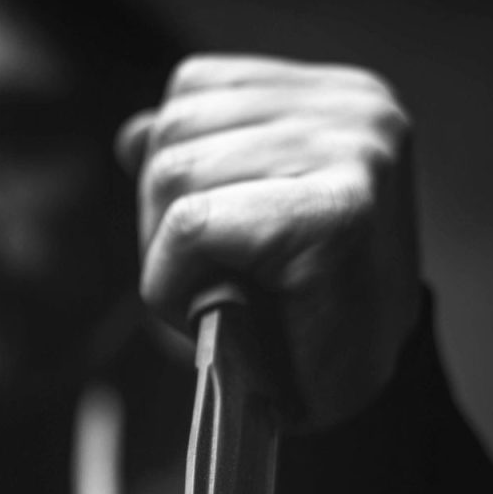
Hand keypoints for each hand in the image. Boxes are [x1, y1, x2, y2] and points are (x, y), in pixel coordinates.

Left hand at [118, 55, 422, 429]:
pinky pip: (189, 224)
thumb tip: (134, 136)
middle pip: (175, 129)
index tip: (221, 241)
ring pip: (172, 174)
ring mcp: (353, 154)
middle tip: (216, 283)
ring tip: (225, 299)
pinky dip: (173, 279)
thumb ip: (199, 166)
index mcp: (339, 96)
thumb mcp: (243, 221)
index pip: (194, 88)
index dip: (172, 175)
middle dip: (161, 218)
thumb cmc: (297, 316)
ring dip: (167, 258)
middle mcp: (356, 109)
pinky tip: (220, 312)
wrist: (359, 405)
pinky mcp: (334, 216)